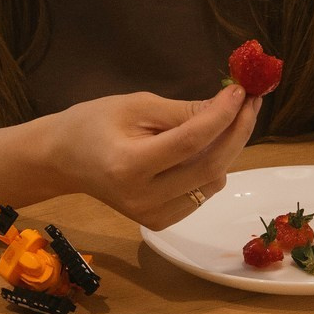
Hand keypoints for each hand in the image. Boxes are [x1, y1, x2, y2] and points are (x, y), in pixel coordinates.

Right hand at [42, 85, 259, 229]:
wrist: (63, 160)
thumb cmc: (93, 123)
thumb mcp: (135, 106)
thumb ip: (183, 111)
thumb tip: (228, 106)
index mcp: (130, 166)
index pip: (190, 142)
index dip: (221, 116)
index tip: (241, 91)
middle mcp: (144, 198)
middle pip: (210, 167)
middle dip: (237, 131)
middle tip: (250, 102)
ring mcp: (153, 216)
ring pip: (212, 182)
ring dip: (227, 149)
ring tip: (228, 119)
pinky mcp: (160, 222)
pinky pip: (202, 194)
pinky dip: (211, 168)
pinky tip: (205, 146)